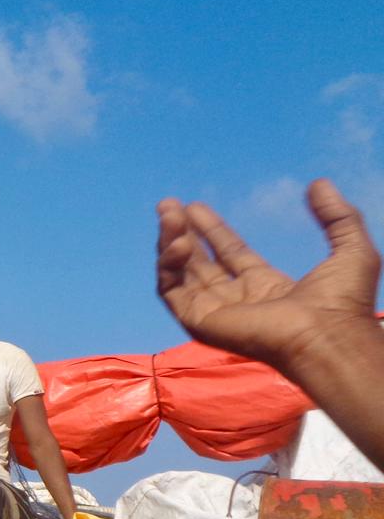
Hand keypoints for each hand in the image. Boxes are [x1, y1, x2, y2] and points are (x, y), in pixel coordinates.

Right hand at [156, 179, 380, 373]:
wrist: (326, 335)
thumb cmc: (342, 302)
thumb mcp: (350, 247)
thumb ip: (337, 215)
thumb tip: (319, 183)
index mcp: (266, 287)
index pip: (230, 254)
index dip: (212, 230)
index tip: (194, 206)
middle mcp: (237, 300)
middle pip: (199, 262)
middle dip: (181, 232)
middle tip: (167, 205)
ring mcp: (215, 313)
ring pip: (180, 274)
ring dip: (170, 242)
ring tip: (169, 214)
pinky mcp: (199, 322)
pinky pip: (171, 292)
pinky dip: (168, 266)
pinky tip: (179, 243)